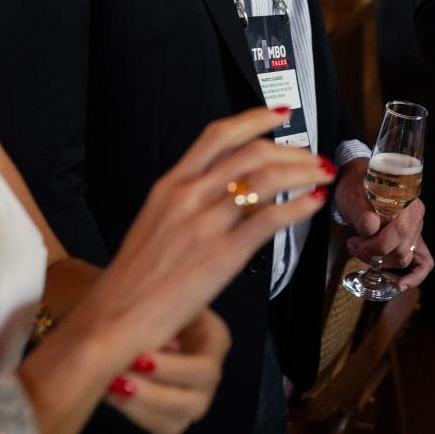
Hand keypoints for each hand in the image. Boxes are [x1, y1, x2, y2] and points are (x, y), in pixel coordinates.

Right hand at [76, 108, 335, 359]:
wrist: (114, 317)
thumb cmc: (134, 279)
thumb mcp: (156, 223)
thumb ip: (190, 201)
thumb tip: (233, 190)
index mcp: (170, 186)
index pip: (217, 136)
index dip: (254, 119)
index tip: (279, 116)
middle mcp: (188, 196)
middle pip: (251, 152)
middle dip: (290, 150)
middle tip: (310, 156)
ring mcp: (206, 224)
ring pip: (265, 179)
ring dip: (302, 171)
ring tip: (320, 174)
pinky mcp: (222, 255)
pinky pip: (270, 219)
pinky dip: (299, 206)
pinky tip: (313, 203)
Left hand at [106, 309, 229, 433]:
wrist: (141, 312)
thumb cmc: (152, 299)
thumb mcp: (161, 296)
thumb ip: (159, 314)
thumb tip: (154, 340)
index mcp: (215, 341)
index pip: (205, 368)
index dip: (172, 370)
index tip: (138, 359)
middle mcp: (209, 376)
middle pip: (194, 402)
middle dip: (152, 395)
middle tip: (118, 381)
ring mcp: (193, 398)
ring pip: (176, 423)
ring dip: (139, 409)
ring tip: (109, 390)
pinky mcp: (175, 414)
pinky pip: (161, 430)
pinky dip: (136, 416)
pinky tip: (112, 398)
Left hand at [335, 158, 433, 290]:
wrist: (357, 185)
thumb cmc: (355, 188)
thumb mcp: (352, 197)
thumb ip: (361, 212)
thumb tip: (371, 225)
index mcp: (407, 202)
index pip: (399, 232)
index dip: (376, 245)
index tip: (355, 243)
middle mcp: (416, 217)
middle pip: (402, 250)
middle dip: (374, 254)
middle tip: (353, 245)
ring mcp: (415, 230)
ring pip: (404, 258)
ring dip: (381, 262)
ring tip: (359, 249)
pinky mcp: (411, 241)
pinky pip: (423, 263)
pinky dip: (414, 277)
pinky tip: (400, 285)